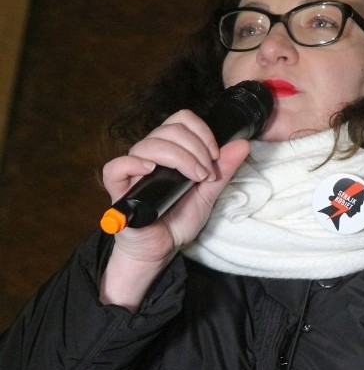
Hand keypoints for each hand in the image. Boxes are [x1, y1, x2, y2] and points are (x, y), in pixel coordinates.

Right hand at [99, 109, 250, 310]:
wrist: (161, 248)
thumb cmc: (178, 220)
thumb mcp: (208, 194)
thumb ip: (223, 171)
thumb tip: (243, 144)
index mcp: (170, 152)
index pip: (180, 120)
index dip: (201, 132)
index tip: (215, 156)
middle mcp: (150, 156)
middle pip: (168, 130)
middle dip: (196, 148)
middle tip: (206, 174)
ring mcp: (133, 171)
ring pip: (148, 144)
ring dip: (179, 157)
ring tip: (194, 178)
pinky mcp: (119, 189)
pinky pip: (115, 167)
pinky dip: (133, 164)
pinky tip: (151, 170)